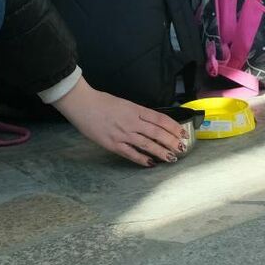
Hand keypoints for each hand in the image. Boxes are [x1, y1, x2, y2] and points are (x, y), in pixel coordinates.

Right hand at [53, 77, 187, 166]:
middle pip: (157, 132)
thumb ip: (137, 113)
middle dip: (171, 141)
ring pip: (147, 144)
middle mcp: (132, 121)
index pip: (160, 118)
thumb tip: (151, 123)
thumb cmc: (101, 102)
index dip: (173, 127)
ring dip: (161, 151)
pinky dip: (141, 159)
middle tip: (182, 147)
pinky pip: (130, 153)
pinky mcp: (112, 144)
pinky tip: (151, 163)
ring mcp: (123, 134)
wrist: (82, 104)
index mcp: (135, 109)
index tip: (182, 132)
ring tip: (172, 157)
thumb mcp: (124, 103)